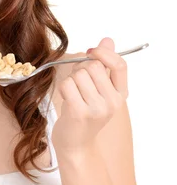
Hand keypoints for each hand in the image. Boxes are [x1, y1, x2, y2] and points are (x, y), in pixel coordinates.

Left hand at [51, 37, 127, 152]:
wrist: (75, 145)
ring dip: (70, 80)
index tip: (91, 52)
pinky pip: (67, 85)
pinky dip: (63, 88)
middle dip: (80, 69)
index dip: (104, 53)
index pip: (120, 65)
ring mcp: (97, 108)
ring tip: (73, 95)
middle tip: (77, 83)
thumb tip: (107, 40)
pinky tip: (67, 100)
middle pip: (93, 67)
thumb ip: (104, 65)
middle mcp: (113, 102)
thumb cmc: (85, 114)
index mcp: (121, 94)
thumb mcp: (98, 90)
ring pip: (78, 75)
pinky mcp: (79, 113)